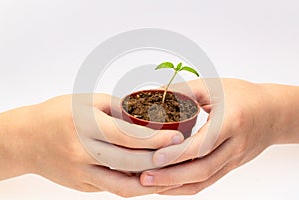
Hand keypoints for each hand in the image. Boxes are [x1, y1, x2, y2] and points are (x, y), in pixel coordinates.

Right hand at [0, 93, 183, 196]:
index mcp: (85, 126)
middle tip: (180, 154)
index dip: (156, 139)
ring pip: (123, 185)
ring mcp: (81, 173)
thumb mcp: (86, 102)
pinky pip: (112, 188)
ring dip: (151, 182)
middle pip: (130, 162)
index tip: (177, 138)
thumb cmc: (56, 114)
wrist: (26, 139)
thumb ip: (116, 109)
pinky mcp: (81, 185)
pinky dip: (133, 185)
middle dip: (160, 160)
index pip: (127, 136)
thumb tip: (145, 115)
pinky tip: (148, 178)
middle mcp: (82, 152)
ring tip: (171, 174)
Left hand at [140, 78, 298, 194]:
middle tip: (144, 178)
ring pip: (204, 180)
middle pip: (202, 169)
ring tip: (150, 184)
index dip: (178, 154)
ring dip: (176, 185)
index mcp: (231, 122)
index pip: (203, 144)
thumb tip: (154, 97)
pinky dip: (187, 186)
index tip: (155, 158)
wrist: (273, 112)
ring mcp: (234, 159)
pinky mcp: (231, 166)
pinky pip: (208, 181)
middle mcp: (235, 145)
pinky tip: (169, 185)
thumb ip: (184, 91)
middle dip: (171, 177)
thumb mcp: (214, 87)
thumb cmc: (243, 95)